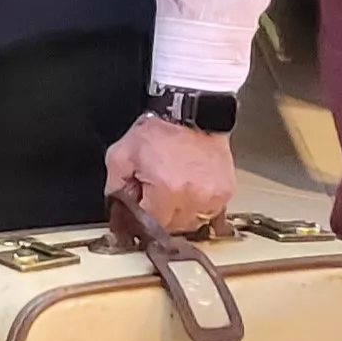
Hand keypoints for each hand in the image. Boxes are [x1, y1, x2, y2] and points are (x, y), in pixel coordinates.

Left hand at [106, 113, 237, 232]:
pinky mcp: (226, 191)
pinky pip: (209, 212)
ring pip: (192, 223)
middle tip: (152, 196)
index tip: (135, 216)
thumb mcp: (120, 156)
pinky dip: (197, 207)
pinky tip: (187, 190)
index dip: (140, 221)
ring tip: (170, 191)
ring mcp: (214, 196)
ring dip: (178, 214)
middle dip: (159, 216)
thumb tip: (118, 215)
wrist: (190, 113)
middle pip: (172, 227)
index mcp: (166, 189)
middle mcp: (194, 197)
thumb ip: (115, 188)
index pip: (152, 225)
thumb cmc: (157, 132)